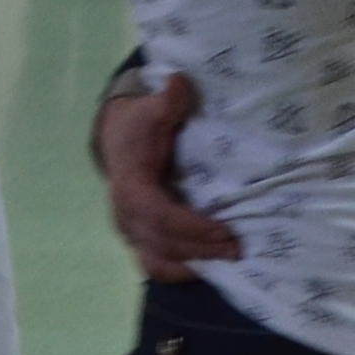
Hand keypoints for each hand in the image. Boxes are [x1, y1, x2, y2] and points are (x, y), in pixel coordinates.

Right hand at [95, 75, 239, 280]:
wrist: (117, 138)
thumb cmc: (139, 125)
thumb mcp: (151, 108)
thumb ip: (167, 100)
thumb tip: (178, 83)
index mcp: (129, 186)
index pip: (158, 215)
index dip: (191, 227)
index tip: (224, 230)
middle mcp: (125, 215)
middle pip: (163, 243)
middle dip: (201, 248)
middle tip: (238, 248)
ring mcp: (129, 231)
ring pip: (158, 260)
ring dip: (193, 263)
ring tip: (227, 259)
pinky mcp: (138, 239)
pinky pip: (154, 265)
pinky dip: (179, 271)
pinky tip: (206, 267)